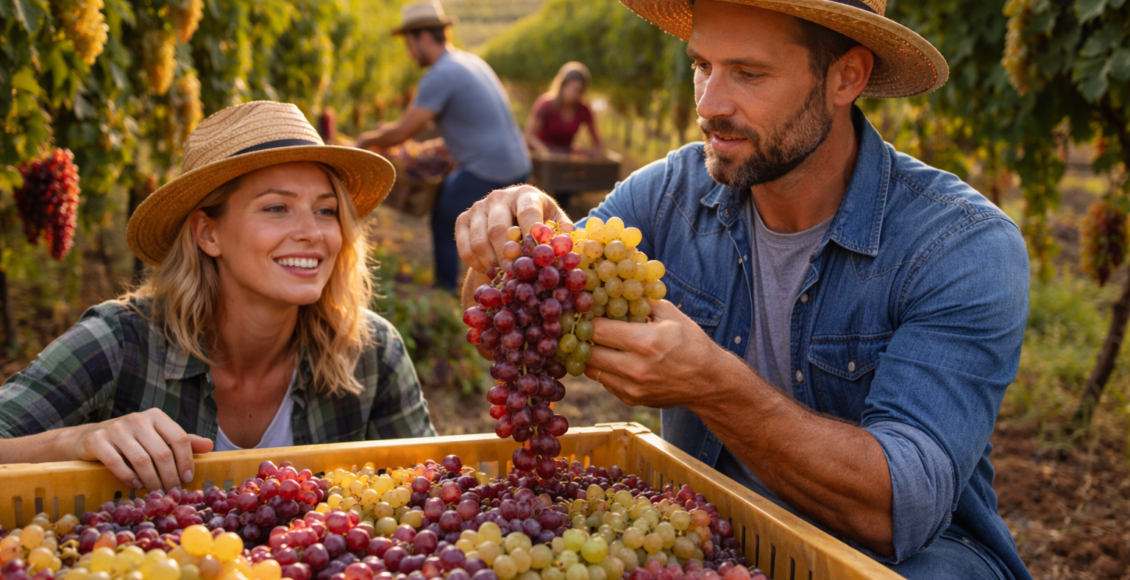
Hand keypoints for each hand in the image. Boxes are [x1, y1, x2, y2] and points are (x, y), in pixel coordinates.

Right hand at [70, 408, 213, 490]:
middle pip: (162, 452)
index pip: (179, 438)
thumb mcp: (157, 437)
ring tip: (156, 492)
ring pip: (141, 460)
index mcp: (156, 416)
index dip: (186, 460)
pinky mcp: (96, 440)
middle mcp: (137, 419)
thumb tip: (210, 445)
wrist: (88, 438)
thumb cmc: (131, 441)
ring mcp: (115, 428)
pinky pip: (116, 463)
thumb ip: (182, 442)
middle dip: (170, 476)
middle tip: (172, 493)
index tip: (188, 479)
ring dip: (152, 480)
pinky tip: (136, 485)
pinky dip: (129, 477)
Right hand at [455, 184, 570, 273]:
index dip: (531, 234)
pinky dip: (477, 264)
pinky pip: (465, 249)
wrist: (511, 216)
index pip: (527, 212)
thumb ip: (562, 231)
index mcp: (525, 194)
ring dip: (492, 264)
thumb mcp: (554, 220)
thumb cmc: (538, 221)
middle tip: (517, 275)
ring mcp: (478, 207)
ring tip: (504, 276)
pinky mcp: (462, 220)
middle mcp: (499, 197)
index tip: (536, 255)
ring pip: (479, 242)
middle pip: (498, 230)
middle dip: (508, 257)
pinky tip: (490, 270)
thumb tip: (564, 245)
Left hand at [584, 299, 743, 408]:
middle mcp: (634, 368)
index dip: (588, 319)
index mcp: (644, 341)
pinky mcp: (631, 399)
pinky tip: (614, 359)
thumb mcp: (670, 314)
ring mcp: (631, 387)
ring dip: (591, 355)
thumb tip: (614, 288)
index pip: (596, 329)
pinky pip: (605, 382)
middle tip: (584, 328)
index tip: (587, 312)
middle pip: (588, 353)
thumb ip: (640, 301)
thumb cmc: (691, 342)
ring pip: (591, 370)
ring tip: (597, 343)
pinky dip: (605, 369)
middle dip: (583, 338)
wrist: (709, 381)